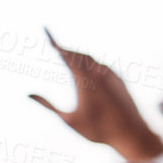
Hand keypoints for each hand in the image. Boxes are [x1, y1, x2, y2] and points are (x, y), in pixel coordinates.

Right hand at [30, 31, 162, 162]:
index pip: (65, 54)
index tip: (45, 28)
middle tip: (53, 45)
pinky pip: (102, 66)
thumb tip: (28, 94)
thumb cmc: (99, 130)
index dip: (53, 40)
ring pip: (91, 59)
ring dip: (78, 57)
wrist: (134, 134)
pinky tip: (88, 70)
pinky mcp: (120, 80)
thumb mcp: (69, 120)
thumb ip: (47, 105)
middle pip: (77, 54)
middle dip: (64, 50)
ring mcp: (111, 74)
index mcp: (84, 79)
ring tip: (68, 57)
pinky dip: (90, 64)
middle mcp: (99, 72)